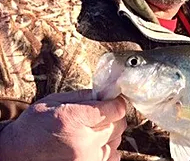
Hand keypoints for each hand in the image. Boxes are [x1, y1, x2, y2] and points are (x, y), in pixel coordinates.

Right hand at [0, 89, 126, 160]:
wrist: (15, 154)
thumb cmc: (32, 126)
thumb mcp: (53, 102)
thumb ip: (83, 96)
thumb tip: (107, 92)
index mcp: (73, 120)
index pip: (115, 109)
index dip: (115, 102)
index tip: (110, 100)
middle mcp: (83, 142)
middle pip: (119, 125)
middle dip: (112, 117)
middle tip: (97, 115)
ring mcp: (87, 160)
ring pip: (117, 140)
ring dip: (109, 133)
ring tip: (90, 131)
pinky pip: (113, 156)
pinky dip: (107, 149)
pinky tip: (92, 145)